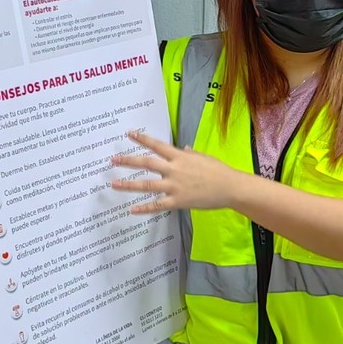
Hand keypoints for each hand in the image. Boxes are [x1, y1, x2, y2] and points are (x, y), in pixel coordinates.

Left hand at [110, 130, 239, 212]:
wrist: (229, 187)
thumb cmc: (218, 170)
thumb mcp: (203, 157)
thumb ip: (190, 154)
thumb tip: (183, 149)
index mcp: (180, 156)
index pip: (156, 145)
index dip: (142, 139)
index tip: (129, 134)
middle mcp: (173, 169)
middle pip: (146, 163)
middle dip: (128, 161)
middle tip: (113, 160)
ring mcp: (174, 186)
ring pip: (146, 185)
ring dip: (129, 185)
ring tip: (114, 184)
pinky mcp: (177, 201)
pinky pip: (157, 205)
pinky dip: (144, 208)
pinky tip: (132, 209)